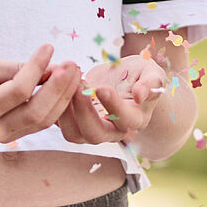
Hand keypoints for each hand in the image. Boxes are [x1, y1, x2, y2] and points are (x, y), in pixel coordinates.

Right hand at [0, 44, 78, 144]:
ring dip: (64, 96)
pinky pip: (42, 122)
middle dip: (59, 88)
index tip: (48, 46)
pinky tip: (66, 85)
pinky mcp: (14, 135)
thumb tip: (51, 67)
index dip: (36, 68)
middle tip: (72, 64)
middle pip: (36, 113)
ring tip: (74, 72)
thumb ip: (16, 69)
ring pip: (43, 120)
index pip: (17, 91)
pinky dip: (58, 104)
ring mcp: (3, 137)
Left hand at [54, 54, 169, 144]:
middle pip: (95, 135)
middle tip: (78, 84)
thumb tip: (140, 95)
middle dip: (84, 111)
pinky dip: (54, 104)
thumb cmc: (140, 75)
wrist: (121, 78)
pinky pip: (58, 121)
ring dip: (66, 110)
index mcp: (135, 120)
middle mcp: (112, 131)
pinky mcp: (72, 122)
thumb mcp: (152, 72)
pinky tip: (55, 81)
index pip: (125, 120)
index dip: (113, 107)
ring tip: (65, 81)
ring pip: (73, 133)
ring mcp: (90, 129)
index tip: (102, 88)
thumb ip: (152, 82)